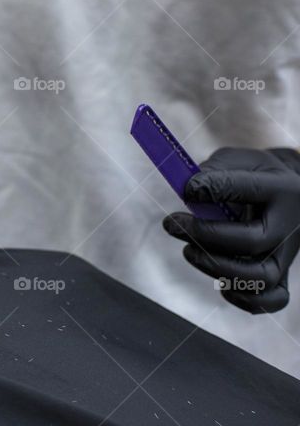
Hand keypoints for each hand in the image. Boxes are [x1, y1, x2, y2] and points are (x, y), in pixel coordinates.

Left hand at [163, 147, 299, 312]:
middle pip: (253, 242)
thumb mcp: (238, 161)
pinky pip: (270, 300)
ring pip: (261, 278)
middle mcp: (290, 226)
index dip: (213, 188)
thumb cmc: (254, 176)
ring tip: (190, 251)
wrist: (288, 196)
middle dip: (205, 235)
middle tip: (173, 224)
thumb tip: (190, 190)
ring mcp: (287, 255)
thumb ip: (216, 172)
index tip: (187, 189)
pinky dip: (242, 298)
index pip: (249, 188)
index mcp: (284, 190)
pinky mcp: (280, 276)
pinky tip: (219, 282)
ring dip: (217, 268)